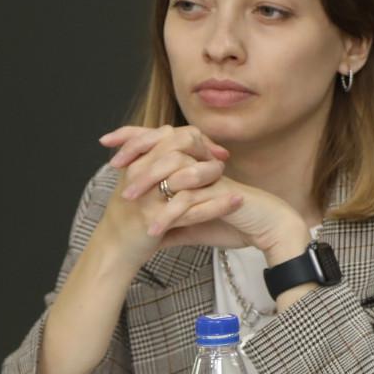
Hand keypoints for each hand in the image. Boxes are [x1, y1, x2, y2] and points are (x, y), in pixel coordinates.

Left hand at [97, 125, 309, 262]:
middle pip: (164, 147)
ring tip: (130, 203)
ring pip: (173, 170)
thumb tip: (144, 234)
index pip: (162, 142)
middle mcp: (201, 164)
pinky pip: (189, 200)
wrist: (266, 229)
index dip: (134, 139)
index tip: (107, 143)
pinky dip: (170, 216)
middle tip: (114, 168)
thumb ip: (171, 225)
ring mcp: (210, 177)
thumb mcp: (194, 226)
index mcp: (193, 165)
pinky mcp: (219, 193)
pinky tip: (154, 231)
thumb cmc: (233, 223)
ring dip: (149, 185)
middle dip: (136, 156)